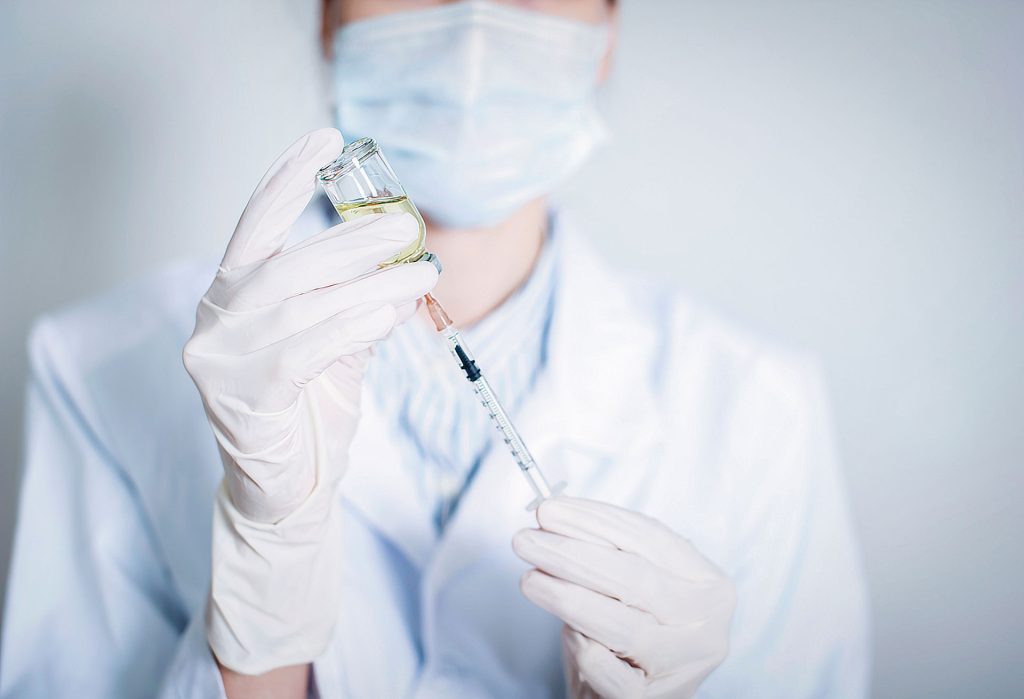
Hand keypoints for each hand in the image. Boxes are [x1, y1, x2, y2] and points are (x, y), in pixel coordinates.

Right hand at [183, 128, 437, 673]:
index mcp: (229, 294)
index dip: (287, 175)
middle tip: (404, 225)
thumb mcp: (330, 340)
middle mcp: (217, 320)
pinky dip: (358, 326)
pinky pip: (312, 349)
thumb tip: (404, 265)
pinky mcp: (247, 396)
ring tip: (418, 273)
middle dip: (351, 240)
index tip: (325, 136)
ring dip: (371, 286)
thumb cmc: (306, 405)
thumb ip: (353, 301)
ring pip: (307, 306)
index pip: (254, 222)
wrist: (284, 484)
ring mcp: (224, 359)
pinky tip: (391, 313)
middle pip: (289, 263)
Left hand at [513, 497, 736, 697]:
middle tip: (526, 541)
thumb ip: (606, 549)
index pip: (651, 539)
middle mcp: (706, 628)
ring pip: (620, 624)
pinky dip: (579, 644)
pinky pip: (603, 666)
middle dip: (572, 554)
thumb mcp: (633, 584)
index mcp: (710, 586)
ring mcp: (682, 669)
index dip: (595, 521)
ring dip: (565, 596)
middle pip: (634, 578)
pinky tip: (566, 630)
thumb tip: (553, 515)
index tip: (548, 510)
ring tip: (529, 579)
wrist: (635, 695)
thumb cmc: (632, 630)